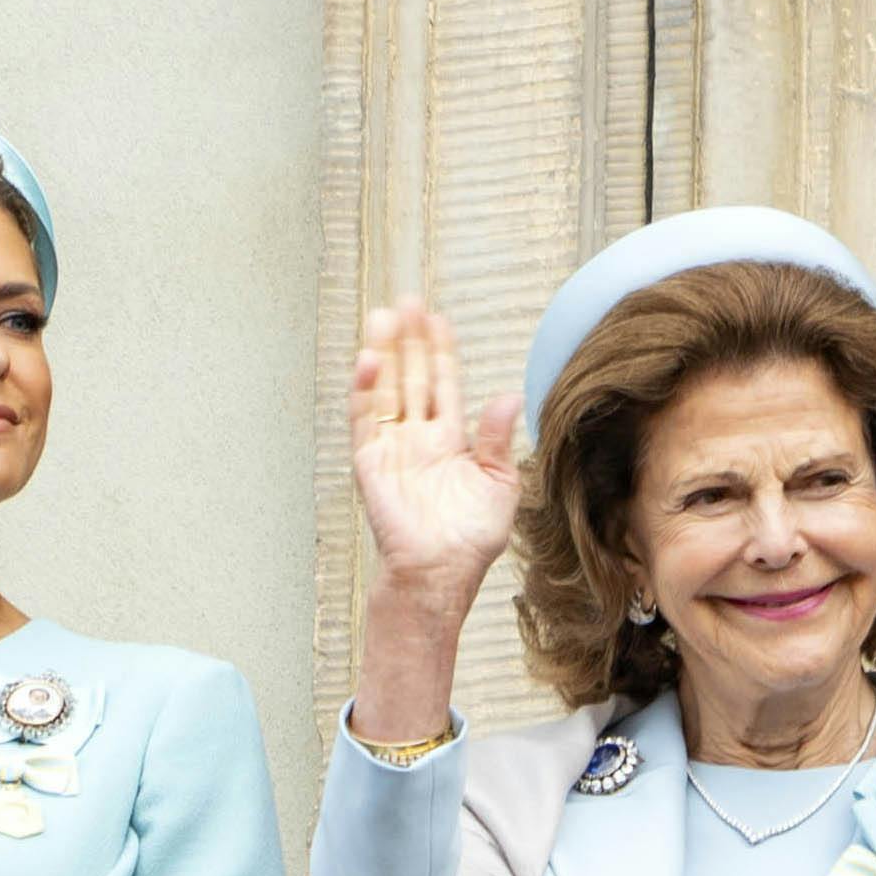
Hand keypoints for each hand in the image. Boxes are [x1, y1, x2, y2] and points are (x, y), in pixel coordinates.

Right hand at [349, 300, 522, 592]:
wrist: (441, 573)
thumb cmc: (470, 537)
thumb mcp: (499, 484)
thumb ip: (499, 439)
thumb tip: (510, 395)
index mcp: (452, 440)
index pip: (444, 384)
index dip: (440, 351)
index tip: (437, 318)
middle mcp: (420, 438)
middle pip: (413, 377)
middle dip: (409, 340)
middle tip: (406, 301)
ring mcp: (393, 448)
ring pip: (387, 390)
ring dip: (384, 354)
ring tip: (383, 317)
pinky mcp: (371, 463)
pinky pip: (366, 421)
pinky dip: (365, 391)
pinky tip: (370, 361)